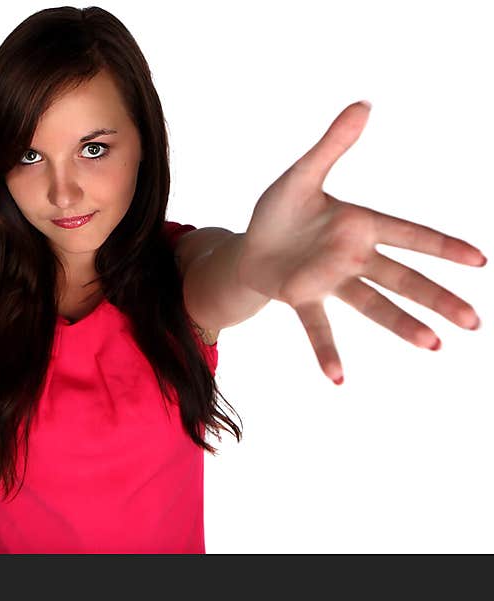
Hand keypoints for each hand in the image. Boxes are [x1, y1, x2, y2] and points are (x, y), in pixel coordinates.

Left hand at [236, 100, 485, 383]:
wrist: (248, 246)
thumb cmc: (279, 212)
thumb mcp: (302, 175)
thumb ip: (331, 145)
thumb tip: (363, 104)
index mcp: (359, 224)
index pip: (409, 235)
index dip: (442, 246)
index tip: (480, 260)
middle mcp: (352, 257)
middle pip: (402, 278)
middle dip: (437, 298)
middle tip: (474, 322)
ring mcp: (330, 281)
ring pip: (372, 304)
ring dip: (401, 324)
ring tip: (433, 346)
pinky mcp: (302, 298)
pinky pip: (318, 326)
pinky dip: (327, 351)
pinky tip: (337, 378)